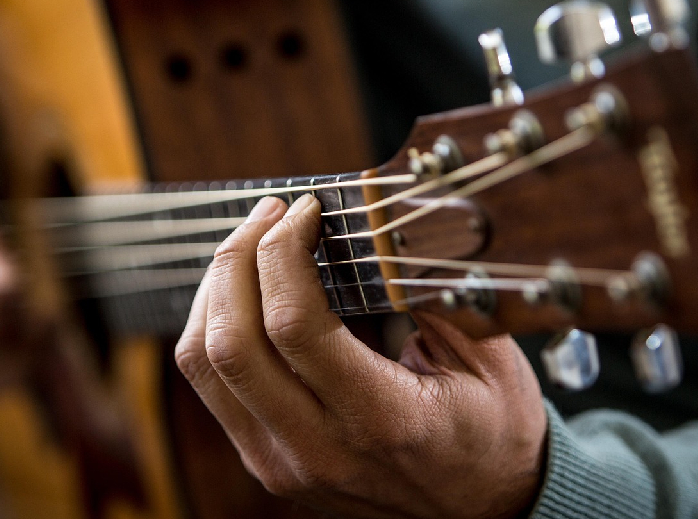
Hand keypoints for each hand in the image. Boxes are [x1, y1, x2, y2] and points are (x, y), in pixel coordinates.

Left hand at [176, 195, 548, 518]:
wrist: (485, 513)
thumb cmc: (494, 433)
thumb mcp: (490, 359)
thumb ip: (435, 293)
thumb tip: (380, 224)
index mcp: (382, 420)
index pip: (295, 326)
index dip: (284, 251)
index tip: (306, 209)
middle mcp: (319, 451)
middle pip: (230, 343)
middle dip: (239, 258)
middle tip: (271, 212)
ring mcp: (282, 464)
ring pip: (203, 364)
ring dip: (216, 290)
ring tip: (252, 243)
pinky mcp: (266, 463)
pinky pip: (212, 386)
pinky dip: (216, 325)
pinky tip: (246, 291)